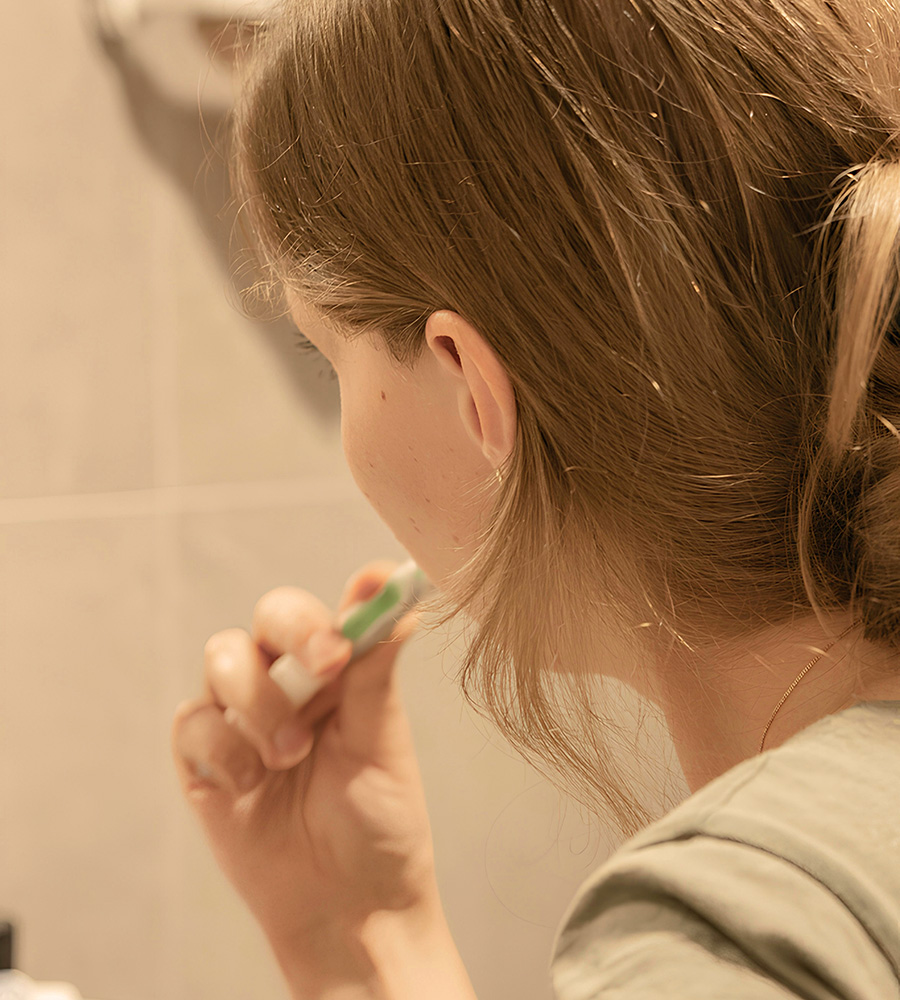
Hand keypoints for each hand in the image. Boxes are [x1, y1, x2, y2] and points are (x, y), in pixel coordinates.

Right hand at [172, 560, 440, 950]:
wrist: (346, 907)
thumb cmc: (378, 822)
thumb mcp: (384, 745)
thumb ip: (378, 674)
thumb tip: (403, 603)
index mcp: (338, 673)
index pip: (325, 612)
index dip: (336, 603)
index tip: (359, 610)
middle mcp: (288, 683)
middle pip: (269, 617)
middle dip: (294, 630)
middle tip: (328, 661)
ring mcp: (242, 717)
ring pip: (223, 658)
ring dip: (259, 702)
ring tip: (291, 756)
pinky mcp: (203, 758)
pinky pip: (193, 721)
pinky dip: (225, 750)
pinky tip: (252, 786)